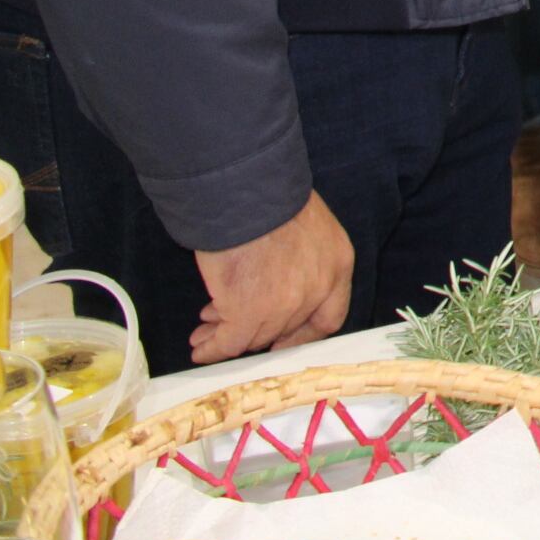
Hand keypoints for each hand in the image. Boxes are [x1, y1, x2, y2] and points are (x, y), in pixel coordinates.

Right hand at [191, 192, 352, 364]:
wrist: (246, 190)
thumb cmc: (269, 196)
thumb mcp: (304, 224)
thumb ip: (299, 257)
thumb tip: (270, 281)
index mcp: (338, 263)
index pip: (329, 318)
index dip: (302, 334)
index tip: (280, 341)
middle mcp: (318, 288)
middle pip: (286, 328)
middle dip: (255, 330)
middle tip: (228, 327)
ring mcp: (286, 303)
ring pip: (256, 335)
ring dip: (229, 337)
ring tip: (205, 334)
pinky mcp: (249, 311)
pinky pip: (231, 341)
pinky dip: (214, 348)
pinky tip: (201, 347)